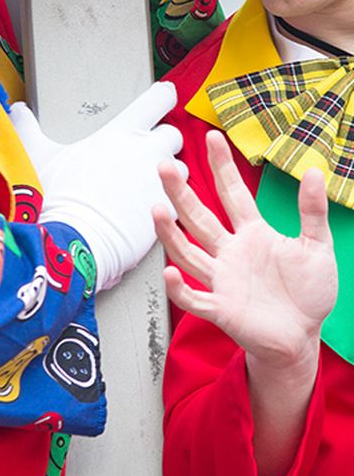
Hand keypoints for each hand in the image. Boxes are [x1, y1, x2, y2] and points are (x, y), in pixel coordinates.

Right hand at [9, 80, 182, 290]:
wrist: (76, 241)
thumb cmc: (58, 196)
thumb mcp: (37, 154)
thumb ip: (27, 126)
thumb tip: (16, 111)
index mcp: (121, 131)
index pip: (157, 100)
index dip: (163, 96)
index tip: (164, 96)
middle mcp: (147, 151)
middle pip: (173, 133)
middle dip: (163, 140)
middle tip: (145, 149)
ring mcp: (160, 182)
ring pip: (182, 168)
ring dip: (171, 173)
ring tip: (146, 182)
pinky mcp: (168, 211)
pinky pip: (179, 200)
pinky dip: (167, 202)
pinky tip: (146, 207)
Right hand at [154, 130, 335, 368]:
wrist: (301, 338)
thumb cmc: (307, 294)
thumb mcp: (318, 247)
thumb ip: (312, 211)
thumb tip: (315, 172)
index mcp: (253, 234)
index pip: (233, 194)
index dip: (222, 166)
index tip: (212, 138)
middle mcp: (230, 252)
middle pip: (199, 218)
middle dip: (181, 193)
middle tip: (166, 166)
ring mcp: (221, 279)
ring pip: (188, 253)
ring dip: (170, 234)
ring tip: (157, 211)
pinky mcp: (221, 308)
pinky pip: (194, 298)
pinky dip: (179, 288)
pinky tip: (169, 273)